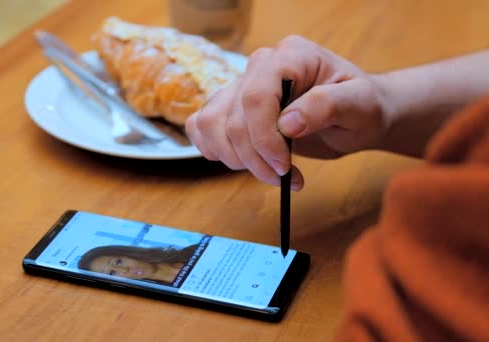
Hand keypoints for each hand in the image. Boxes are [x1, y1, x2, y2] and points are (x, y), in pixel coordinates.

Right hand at [185, 36, 388, 187]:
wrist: (355, 116)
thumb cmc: (362, 107)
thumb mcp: (359, 105)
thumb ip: (326, 106)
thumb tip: (287, 124)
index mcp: (290, 56)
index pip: (256, 95)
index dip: (263, 137)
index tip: (284, 166)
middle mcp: (260, 67)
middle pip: (232, 118)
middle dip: (255, 158)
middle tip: (285, 177)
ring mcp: (241, 87)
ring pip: (210, 125)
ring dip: (235, 159)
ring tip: (270, 172)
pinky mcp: (230, 108)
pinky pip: (202, 129)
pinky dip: (217, 152)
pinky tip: (247, 162)